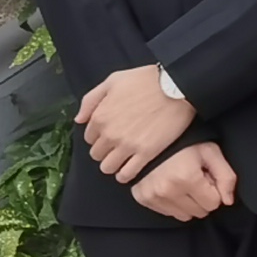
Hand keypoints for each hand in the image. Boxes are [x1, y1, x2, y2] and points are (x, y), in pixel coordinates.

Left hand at [76, 63, 192, 181]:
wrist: (177, 86)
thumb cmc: (146, 80)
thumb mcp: (113, 81)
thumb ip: (91, 100)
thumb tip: (79, 119)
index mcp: (100, 117)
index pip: (89, 138)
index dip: (99, 136)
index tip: (110, 134)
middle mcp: (110, 134)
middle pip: (97, 154)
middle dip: (105, 151)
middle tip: (117, 146)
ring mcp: (128, 146)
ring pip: (108, 167)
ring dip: (112, 165)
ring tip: (122, 159)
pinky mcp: (146, 153)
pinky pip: (127, 173)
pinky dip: (125, 175)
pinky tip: (128, 170)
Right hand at [131, 143, 234, 220]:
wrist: (152, 138)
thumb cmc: (185, 143)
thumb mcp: (211, 153)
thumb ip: (226, 177)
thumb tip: (228, 201)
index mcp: (186, 178)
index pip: (213, 204)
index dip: (214, 190)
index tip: (207, 178)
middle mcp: (167, 190)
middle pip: (199, 212)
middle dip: (202, 198)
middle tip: (195, 179)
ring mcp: (152, 196)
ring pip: (183, 216)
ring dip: (187, 203)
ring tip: (182, 182)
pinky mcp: (142, 198)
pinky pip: (167, 213)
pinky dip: (172, 203)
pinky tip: (170, 186)